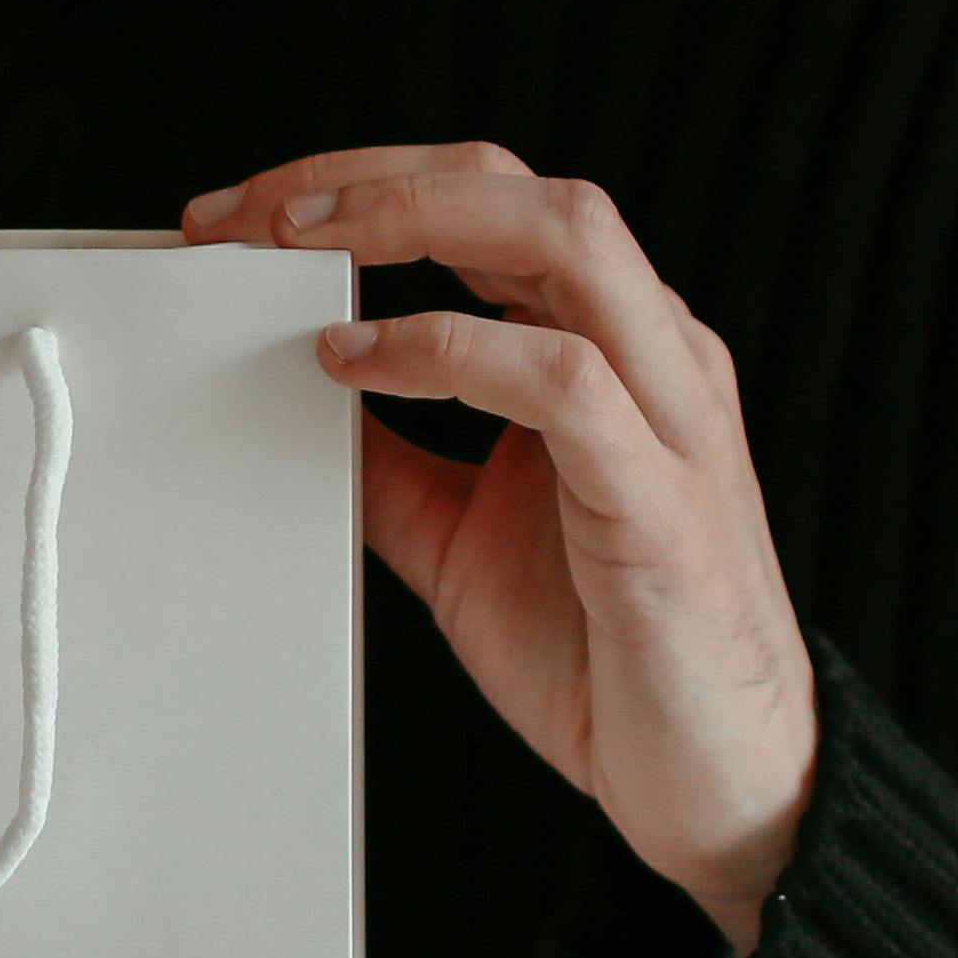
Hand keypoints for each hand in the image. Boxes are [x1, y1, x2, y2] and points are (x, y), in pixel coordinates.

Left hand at [184, 146, 820, 950]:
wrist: (715, 781)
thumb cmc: (608, 653)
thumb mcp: (456, 535)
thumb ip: (389, 460)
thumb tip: (286, 395)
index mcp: (611, 347)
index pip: (491, 206)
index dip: (362, 186)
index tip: (241, 216)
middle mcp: (652, 352)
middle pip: (521, 187)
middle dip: (371, 176)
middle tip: (248, 214)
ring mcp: (670, 413)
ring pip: (565, 237)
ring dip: (413, 221)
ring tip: (301, 251)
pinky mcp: (661, 495)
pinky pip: (562, 378)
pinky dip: (446, 351)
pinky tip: (358, 364)